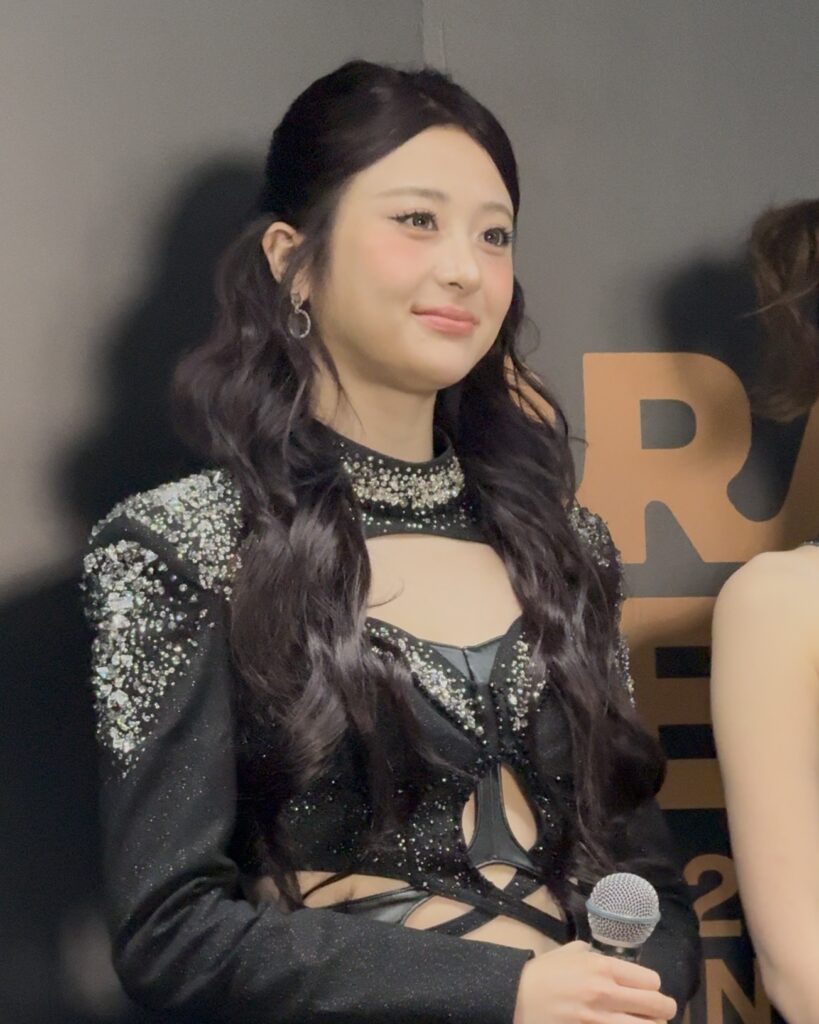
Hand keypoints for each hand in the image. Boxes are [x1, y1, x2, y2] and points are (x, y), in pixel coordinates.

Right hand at [512, 940, 676, 1023]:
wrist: (515, 997)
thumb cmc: (543, 973)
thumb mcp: (569, 953)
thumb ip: (593, 954)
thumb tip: (609, 961)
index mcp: (603, 968)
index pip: (651, 981)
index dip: (653, 987)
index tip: (649, 990)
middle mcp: (607, 994)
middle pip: (657, 1006)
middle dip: (664, 1010)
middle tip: (661, 1011)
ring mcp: (600, 1021)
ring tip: (648, 1023)